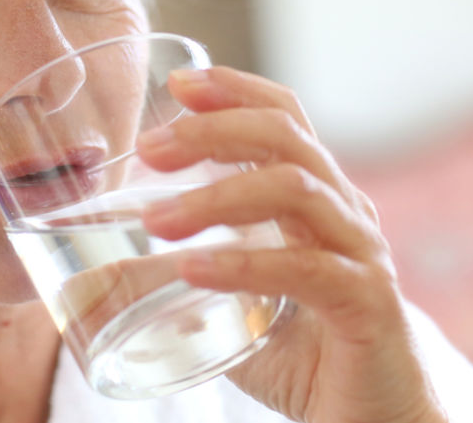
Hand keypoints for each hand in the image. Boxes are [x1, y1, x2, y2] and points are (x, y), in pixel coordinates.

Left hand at [137, 66, 446, 422]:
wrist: (376, 421)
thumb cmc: (305, 357)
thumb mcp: (233, 306)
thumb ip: (183, 279)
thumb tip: (96, 277)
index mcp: (318, 200)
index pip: (285, 118)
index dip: (236, 89)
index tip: (178, 84)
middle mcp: (345, 213)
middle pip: (287, 137)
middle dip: (213, 130)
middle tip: (149, 149)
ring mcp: (361, 254)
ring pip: (295, 189)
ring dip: (217, 196)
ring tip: (156, 221)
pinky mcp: (367, 303)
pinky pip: (307, 268)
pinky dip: (244, 264)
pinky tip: (194, 269)